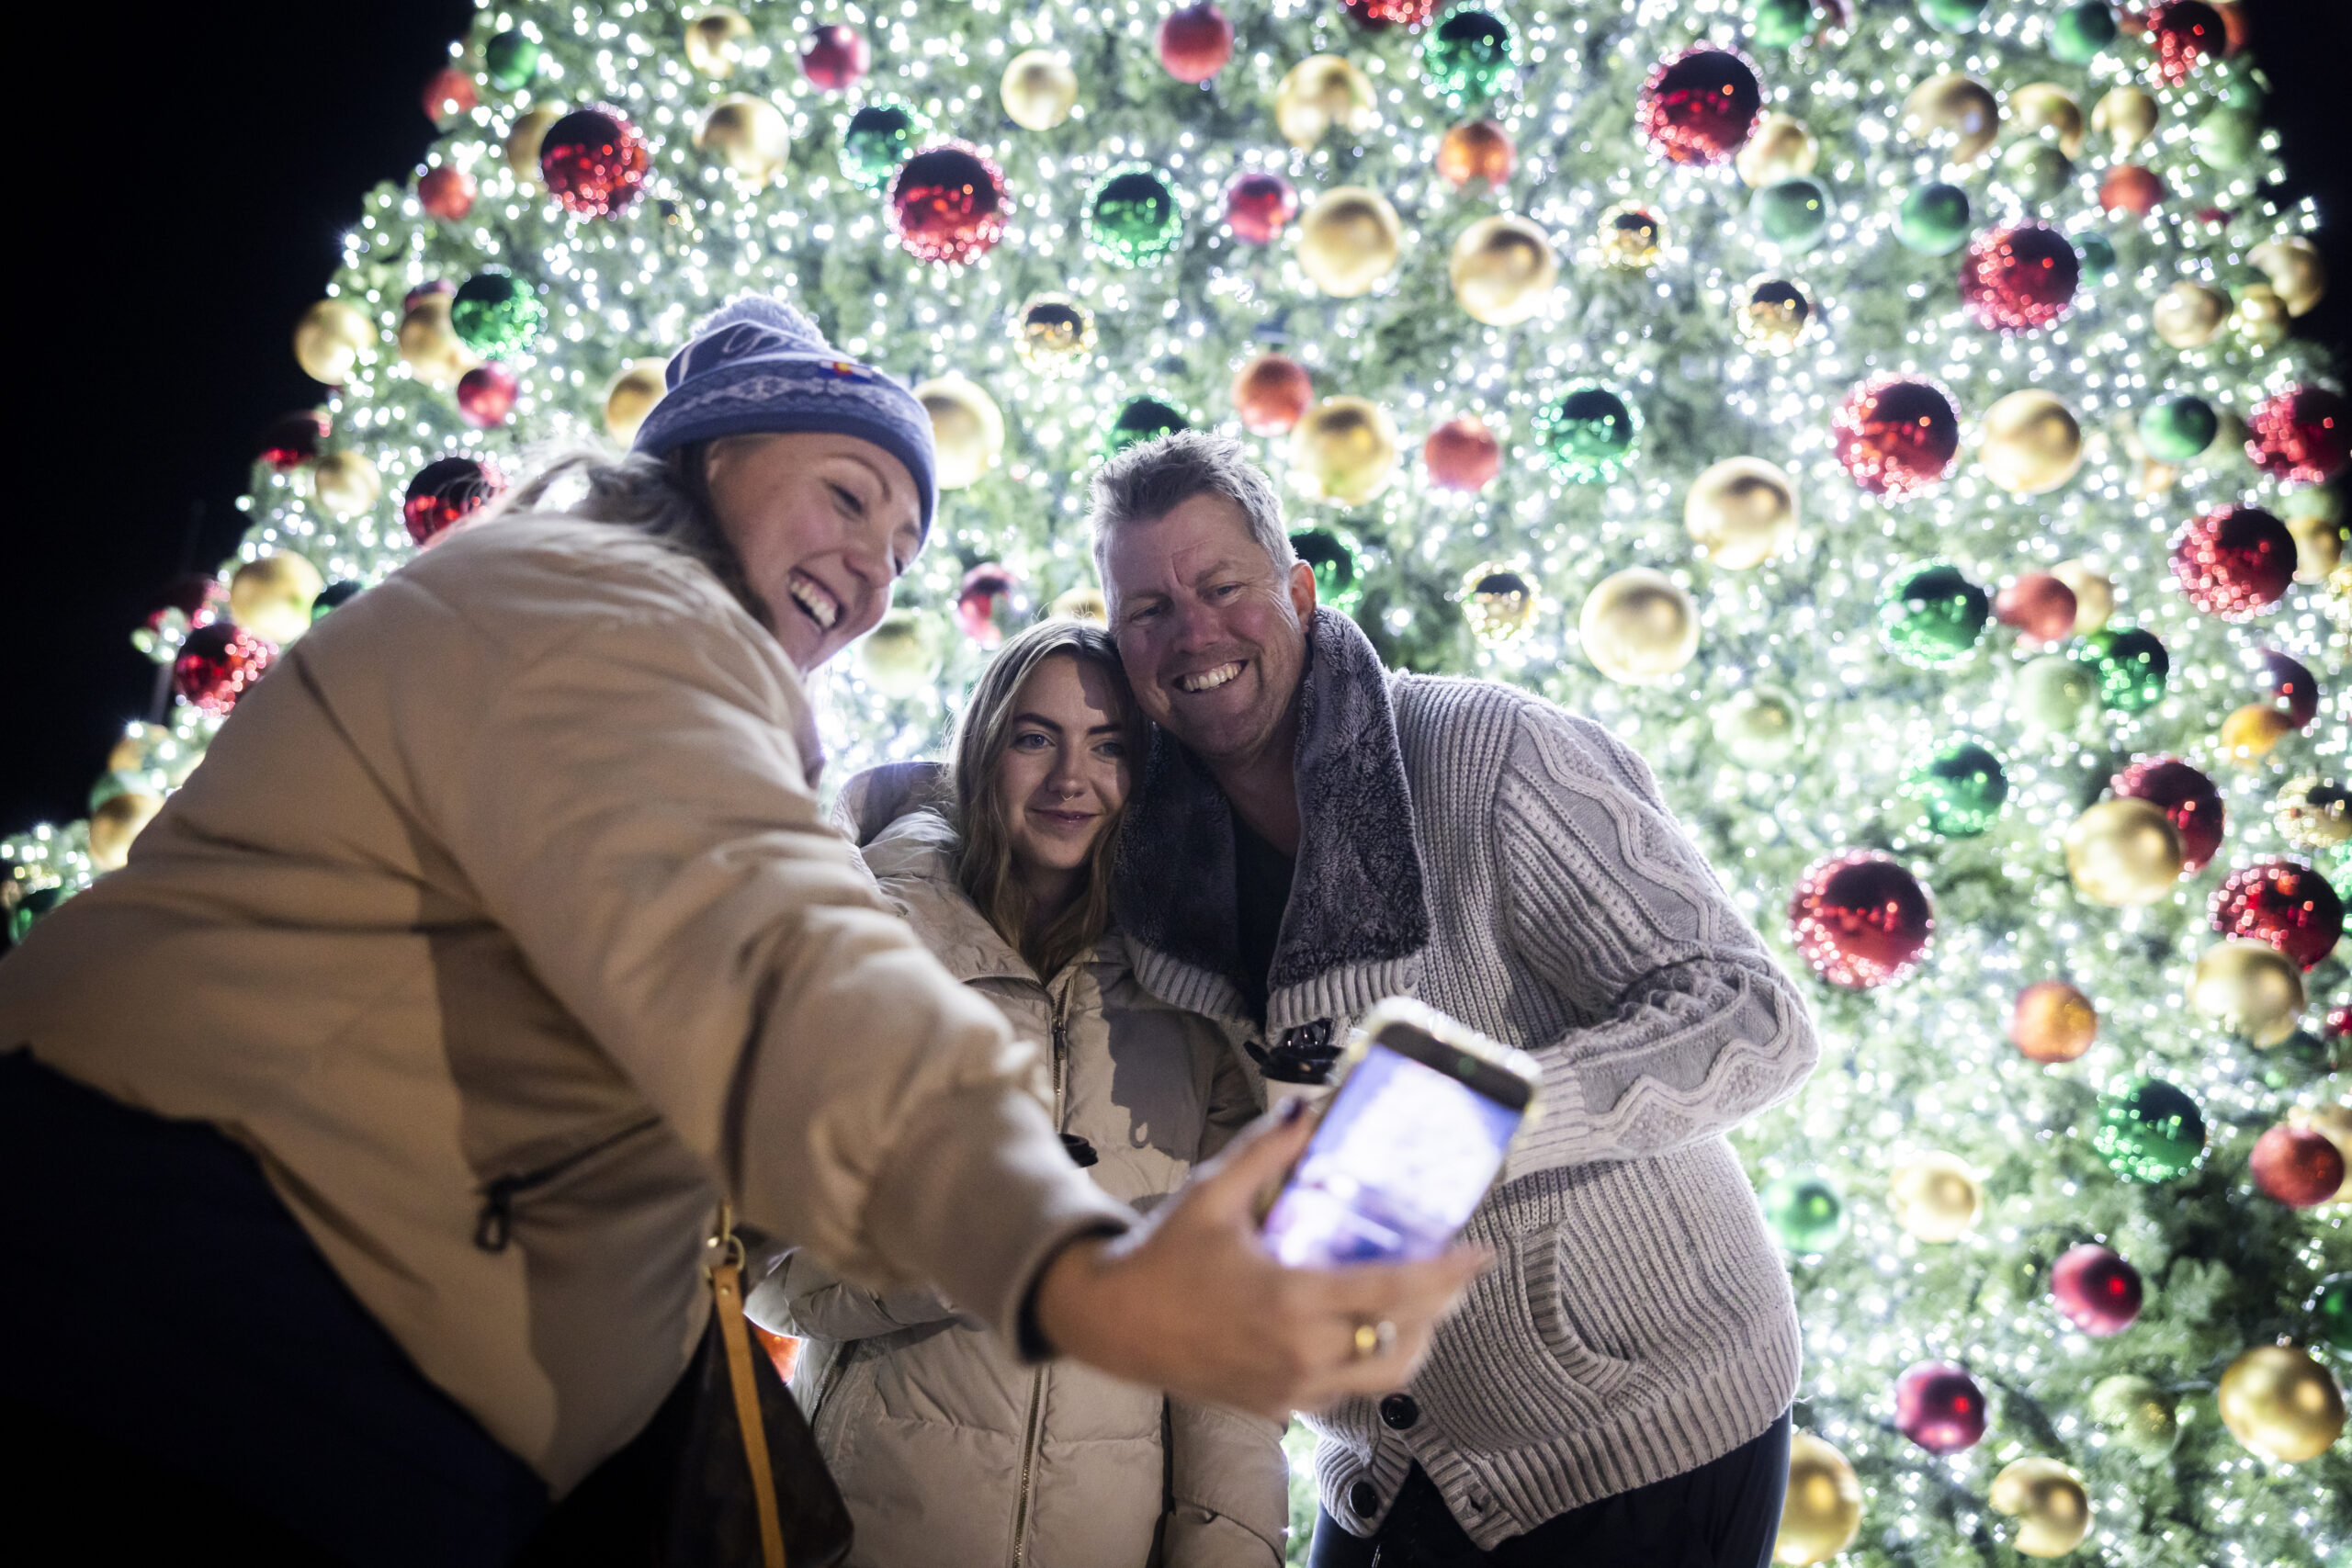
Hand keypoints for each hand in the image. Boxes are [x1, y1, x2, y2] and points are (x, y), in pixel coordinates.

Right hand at [1029, 1103, 1490, 1418]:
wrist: (1112, 1323)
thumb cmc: (1162, 1256)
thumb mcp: (1211, 1193)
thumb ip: (1264, 1150)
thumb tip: (1307, 1105)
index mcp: (1289, 1300)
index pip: (1392, 1292)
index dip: (1445, 1275)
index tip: (1479, 1253)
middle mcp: (1298, 1354)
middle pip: (1403, 1344)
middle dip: (1442, 1309)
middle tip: (1456, 1273)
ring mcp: (1289, 1388)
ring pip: (1381, 1378)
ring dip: (1413, 1341)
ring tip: (1423, 1303)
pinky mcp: (1276, 1407)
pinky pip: (1343, 1391)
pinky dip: (1366, 1362)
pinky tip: (1363, 1328)